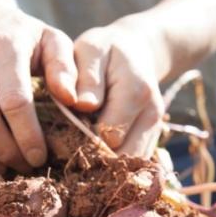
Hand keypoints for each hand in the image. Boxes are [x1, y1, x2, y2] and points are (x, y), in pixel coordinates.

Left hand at [49, 17, 165, 157]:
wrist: (137, 52)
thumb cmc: (106, 50)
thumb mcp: (91, 50)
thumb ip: (87, 76)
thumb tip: (82, 104)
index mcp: (136, 92)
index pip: (109, 135)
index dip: (82, 140)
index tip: (60, 136)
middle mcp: (152, 115)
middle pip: (122, 157)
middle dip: (93, 160)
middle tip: (66, 152)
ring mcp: (155, 131)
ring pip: (130, 167)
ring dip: (104, 167)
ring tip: (79, 156)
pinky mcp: (152, 140)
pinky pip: (132, 164)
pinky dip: (113, 165)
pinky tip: (94, 155)